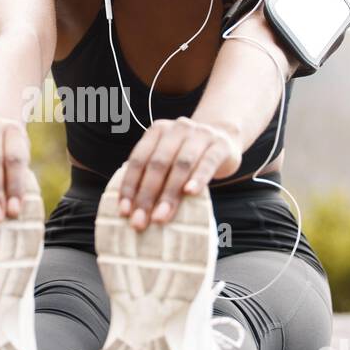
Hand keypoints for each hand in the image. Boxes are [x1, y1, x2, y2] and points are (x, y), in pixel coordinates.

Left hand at [118, 117, 242, 230]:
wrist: (225, 139)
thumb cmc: (190, 157)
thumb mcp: (170, 158)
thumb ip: (153, 175)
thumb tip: (134, 211)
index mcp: (158, 131)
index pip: (138, 160)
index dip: (130, 186)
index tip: (124, 211)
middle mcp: (177, 128)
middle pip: (158, 164)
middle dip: (147, 195)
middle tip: (141, 221)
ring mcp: (200, 134)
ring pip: (181, 165)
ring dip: (169, 194)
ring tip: (160, 217)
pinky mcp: (220, 145)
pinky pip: (207, 163)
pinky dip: (198, 178)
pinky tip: (190, 193)